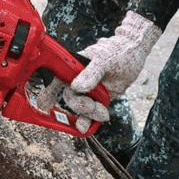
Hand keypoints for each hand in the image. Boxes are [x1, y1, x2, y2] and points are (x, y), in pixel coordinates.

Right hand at [61, 11, 162, 133]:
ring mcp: (90, 90)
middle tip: (94, 107)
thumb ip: (91, 73)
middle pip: (71, 98)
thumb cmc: (118, 50)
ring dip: (88, 115)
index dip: (49, 92)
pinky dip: (91, 121)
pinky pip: (93, 113)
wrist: (135, 54)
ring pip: (82, 108)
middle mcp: (80, 79)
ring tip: (102, 115)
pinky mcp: (101, 98)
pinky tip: (90, 127)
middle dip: (81, 106)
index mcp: (75, 66)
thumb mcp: (105, 59)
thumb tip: (76, 87)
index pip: (58, 79)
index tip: (43, 105)